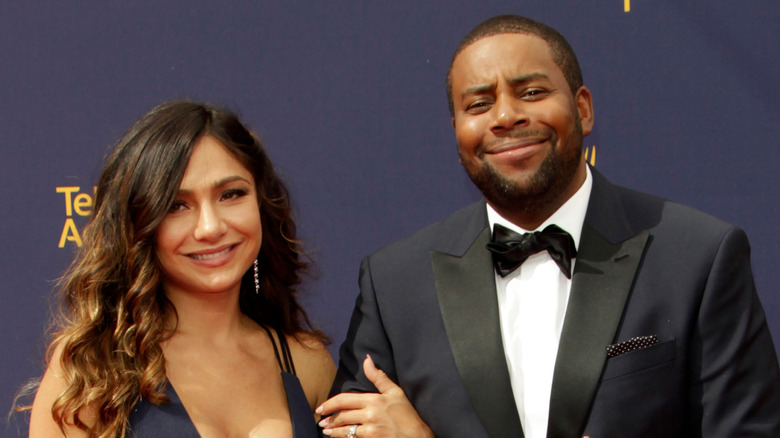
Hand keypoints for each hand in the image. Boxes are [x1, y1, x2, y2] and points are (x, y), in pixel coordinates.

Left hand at [316, 355, 433, 437]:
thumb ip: (378, 376)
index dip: (329, 404)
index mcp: (373, 400)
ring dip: (333, 432)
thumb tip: (367, 359)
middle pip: (342, 416)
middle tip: (321, 421)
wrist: (419, 437)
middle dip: (329, 419)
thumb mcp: (395, 392)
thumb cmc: (408, 415)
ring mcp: (370, 430)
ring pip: (345, 430)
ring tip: (326, 431)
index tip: (321, 408)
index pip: (344, 400)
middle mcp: (369, 415)